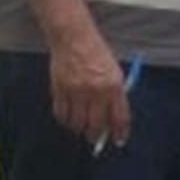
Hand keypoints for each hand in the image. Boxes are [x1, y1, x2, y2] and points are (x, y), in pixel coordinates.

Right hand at [49, 26, 129, 147]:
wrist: (74, 38)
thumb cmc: (97, 55)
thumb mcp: (115, 73)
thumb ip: (115, 96)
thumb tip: (112, 120)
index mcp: (114, 86)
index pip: (119, 118)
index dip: (119, 133)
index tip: (118, 140)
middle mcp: (96, 91)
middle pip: (96, 125)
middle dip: (96, 136)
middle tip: (95, 138)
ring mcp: (76, 91)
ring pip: (77, 123)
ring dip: (79, 129)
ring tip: (81, 128)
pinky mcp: (59, 90)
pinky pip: (61, 114)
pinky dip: (65, 120)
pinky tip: (69, 119)